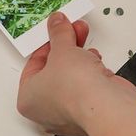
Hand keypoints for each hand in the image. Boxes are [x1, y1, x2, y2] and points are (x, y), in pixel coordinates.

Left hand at [17, 12, 135, 135]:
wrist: (107, 107)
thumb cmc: (74, 87)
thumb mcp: (61, 49)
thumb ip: (58, 33)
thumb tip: (56, 23)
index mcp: (28, 99)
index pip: (33, 65)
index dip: (46, 43)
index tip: (55, 30)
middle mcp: (46, 110)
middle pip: (53, 69)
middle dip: (65, 46)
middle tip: (72, 29)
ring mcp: (69, 113)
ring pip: (71, 76)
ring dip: (79, 56)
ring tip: (84, 37)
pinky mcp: (89, 111)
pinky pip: (86, 86)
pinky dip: (91, 71)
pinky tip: (95, 60)